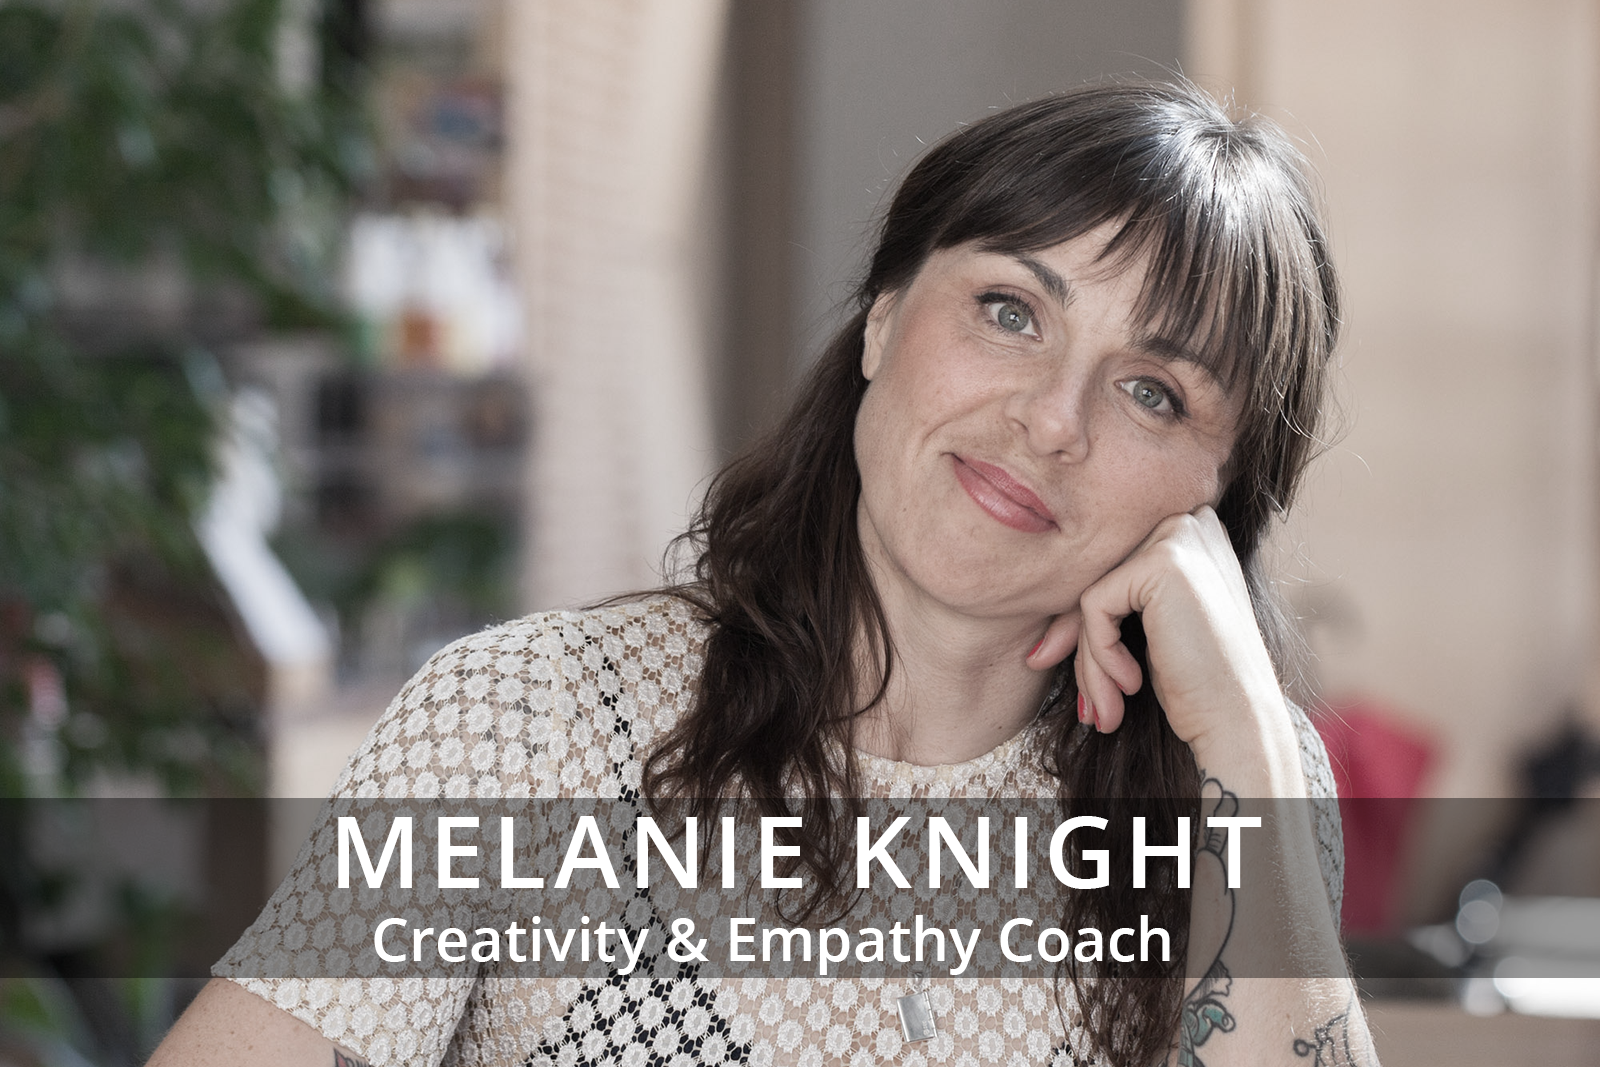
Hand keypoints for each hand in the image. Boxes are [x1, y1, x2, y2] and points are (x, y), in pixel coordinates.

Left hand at [1025, 506, 1283, 753]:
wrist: (1240, 721)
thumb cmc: (1196, 683)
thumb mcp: (1147, 632)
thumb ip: (1108, 606)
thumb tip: (1037, 645)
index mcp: (1191, 532)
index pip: (1111, 570)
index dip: (1085, 625)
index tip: (1074, 674)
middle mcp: (1190, 522)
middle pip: (1098, 579)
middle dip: (1082, 646)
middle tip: (1089, 705)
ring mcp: (1180, 536)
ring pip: (1091, 594)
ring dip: (1089, 660)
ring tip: (1105, 709)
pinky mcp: (1163, 561)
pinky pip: (1094, 606)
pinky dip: (1100, 652)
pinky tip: (1132, 682)